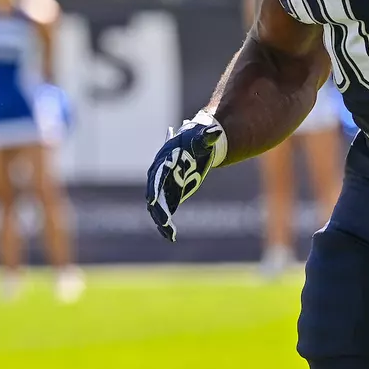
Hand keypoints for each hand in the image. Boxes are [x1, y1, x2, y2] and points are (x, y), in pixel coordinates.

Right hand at [145, 112, 227, 241]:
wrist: (196, 147)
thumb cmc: (198, 142)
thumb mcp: (203, 139)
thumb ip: (208, 137)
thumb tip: (216, 131)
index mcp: (165, 161)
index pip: (158, 176)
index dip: (155, 189)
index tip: (153, 200)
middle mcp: (160, 175)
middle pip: (155, 193)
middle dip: (157, 207)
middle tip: (163, 221)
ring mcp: (164, 186)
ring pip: (157, 205)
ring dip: (161, 219)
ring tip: (168, 233)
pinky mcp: (171, 195)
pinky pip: (165, 211)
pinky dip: (166, 223)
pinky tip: (171, 236)